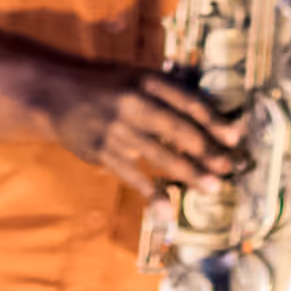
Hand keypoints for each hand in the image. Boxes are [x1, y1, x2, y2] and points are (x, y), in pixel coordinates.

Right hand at [44, 67, 244, 198]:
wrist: (54, 96)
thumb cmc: (106, 88)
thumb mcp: (136, 79)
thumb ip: (170, 97)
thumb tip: (217, 125)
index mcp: (146, 81)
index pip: (188, 101)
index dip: (215, 120)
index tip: (236, 137)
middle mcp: (132, 103)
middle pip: (179, 129)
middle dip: (208, 151)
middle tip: (229, 168)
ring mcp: (116, 129)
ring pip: (161, 155)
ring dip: (190, 173)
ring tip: (213, 187)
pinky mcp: (102, 152)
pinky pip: (134, 177)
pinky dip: (151, 194)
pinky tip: (166, 210)